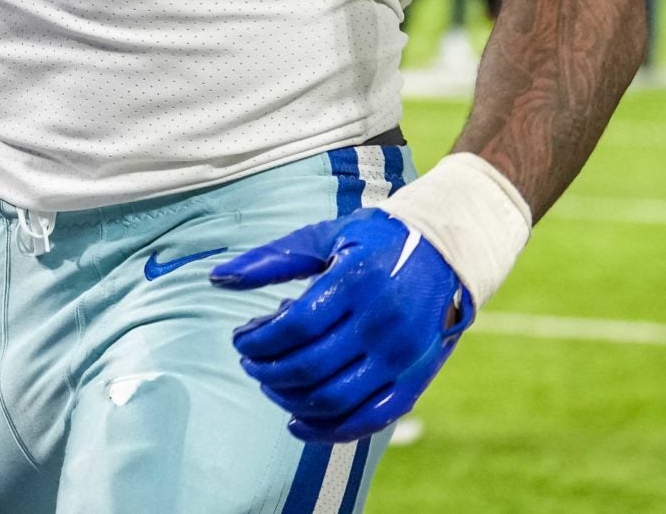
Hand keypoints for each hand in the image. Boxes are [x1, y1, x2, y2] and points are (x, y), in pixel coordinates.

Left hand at [211, 211, 473, 442]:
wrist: (448, 253)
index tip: (240, 338)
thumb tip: (217, 278)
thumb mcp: (325, 236)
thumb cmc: (375, 241)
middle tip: (249, 362)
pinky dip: (329, 430)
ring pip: (335, 398)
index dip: (260, 340)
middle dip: (267, 370)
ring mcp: (401, 357)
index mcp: (357, 282)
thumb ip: (272, 258)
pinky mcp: (414, 381)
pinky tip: (296, 423)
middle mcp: (382, 323)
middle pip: (310, 366)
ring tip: (269, 382)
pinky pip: (369, 419)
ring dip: (289, 399)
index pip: (296, 326)